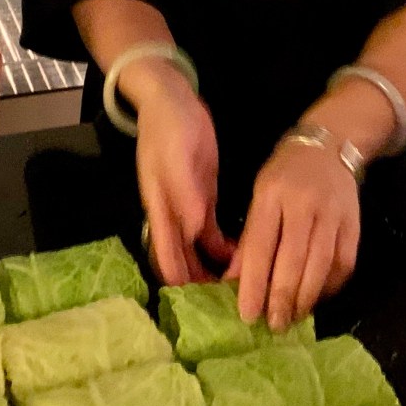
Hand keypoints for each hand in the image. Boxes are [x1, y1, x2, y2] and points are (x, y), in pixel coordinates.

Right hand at [134, 64, 235, 283]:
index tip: (200, 305)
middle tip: (229, 305)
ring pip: (197, 251)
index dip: (180, 282)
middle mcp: (171, 215)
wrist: (170, 100)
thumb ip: (185, 193)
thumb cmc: (170, 126)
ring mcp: (186, 208)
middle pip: (180, 261)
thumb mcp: (178, 156)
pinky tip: (244, 258)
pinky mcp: (201, 197)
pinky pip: (210, 233)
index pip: (166, 256)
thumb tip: (193, 231)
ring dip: (213, 271)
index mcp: (160, 207)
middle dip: (199, 285)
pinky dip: (224, 249)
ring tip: (240, 289)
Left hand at [224, 141, 359, 330]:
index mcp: (271, 196)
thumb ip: (250, 238)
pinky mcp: (354, 224)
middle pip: (293, 260)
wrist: (331, 145)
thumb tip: (234, 281)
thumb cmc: (284, 174)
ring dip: (306, 298)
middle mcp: (304, 205)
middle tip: (273, 325)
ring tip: (292, 318)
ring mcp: (333, 214)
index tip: (247, 313)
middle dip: (282, 298)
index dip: (254, 283)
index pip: (260, 247)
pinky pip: (344, 263)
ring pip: (321, 265)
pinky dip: (330, 287)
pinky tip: (315, 300)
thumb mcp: (258, 196)